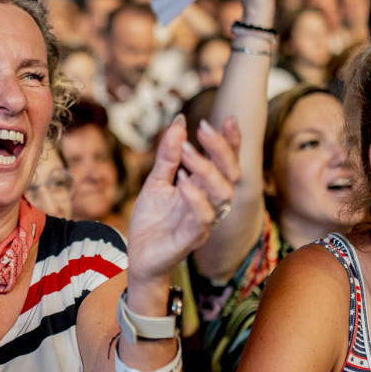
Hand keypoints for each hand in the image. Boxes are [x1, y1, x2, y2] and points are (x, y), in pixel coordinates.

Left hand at [126, 115, 240, 282]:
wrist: (138, 254)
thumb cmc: (152, 219)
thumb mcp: (156, 180)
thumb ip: (168, 154)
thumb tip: (179, 121)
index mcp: (204, 187)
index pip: (227, 162)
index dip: (231, 141)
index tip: (226, 118)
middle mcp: (210, 202)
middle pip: (232, 174)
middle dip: (221, 149)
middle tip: (203, 128)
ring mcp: (204, 220)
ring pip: (222, 194)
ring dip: (206, 169)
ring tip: (186, 150)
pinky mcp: (192, 238)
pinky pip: (204, 217)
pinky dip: (196, 197)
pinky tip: (182, 181)